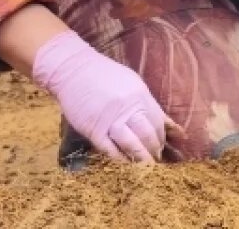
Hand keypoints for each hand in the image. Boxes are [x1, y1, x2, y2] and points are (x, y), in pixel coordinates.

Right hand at [32, 30, 179, 163]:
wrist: (74, 70)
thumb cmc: (104, 75)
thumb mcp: (132, 83)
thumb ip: (146, 102)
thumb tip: (164, 121)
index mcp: (140, 95)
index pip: (158, 122)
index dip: (163, 136)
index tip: (163, 145)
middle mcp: (128, 108)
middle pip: (148, 134)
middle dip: (155, 149)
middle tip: (156, 159)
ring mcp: (110, 119)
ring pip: (132, 144)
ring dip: (142, 158)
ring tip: (147, 167)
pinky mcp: (93, 129)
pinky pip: (110, 149)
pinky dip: (120, 159)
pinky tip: (127, 165)